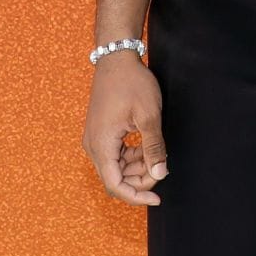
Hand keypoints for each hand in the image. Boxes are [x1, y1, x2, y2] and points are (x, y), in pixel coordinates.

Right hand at [82, 51, 168, 205]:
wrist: (116, 58)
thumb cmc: (131, 83)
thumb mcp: (148, 116)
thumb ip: (154, 148)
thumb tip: (160, 174)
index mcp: (102, 144)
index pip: (115, 185)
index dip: (137, 196)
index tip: (157, 197)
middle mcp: (93, 145)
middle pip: (115, 179)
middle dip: (139, 181)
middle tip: (162, 169)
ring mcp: (95, 139)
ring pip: (115, 168)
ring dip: (136, 168)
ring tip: (157, 155)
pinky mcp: (100, 132)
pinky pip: (114, 155)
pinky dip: (131, 156)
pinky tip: (146, 147)